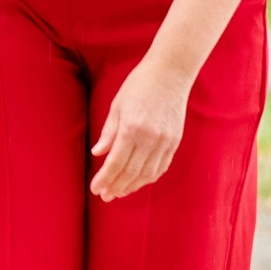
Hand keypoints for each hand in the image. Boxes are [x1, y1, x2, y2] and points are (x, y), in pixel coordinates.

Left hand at [91, 53, 192, 200]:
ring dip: (132, 186)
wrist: (170, 73)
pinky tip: (139, 182)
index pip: (116, 163)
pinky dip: (149, 178)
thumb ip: (108, 132)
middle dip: (116, 187)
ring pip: (147, 174)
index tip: (96, 189)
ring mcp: (164, 141)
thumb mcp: (118, 106)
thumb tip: (98, 153)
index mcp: (131, 129)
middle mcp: (149, 139)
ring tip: (119, 192)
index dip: (105, 179)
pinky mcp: (174, 141)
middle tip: (105, 196)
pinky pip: (161, 167)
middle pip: (131, 172)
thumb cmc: (139, 85)